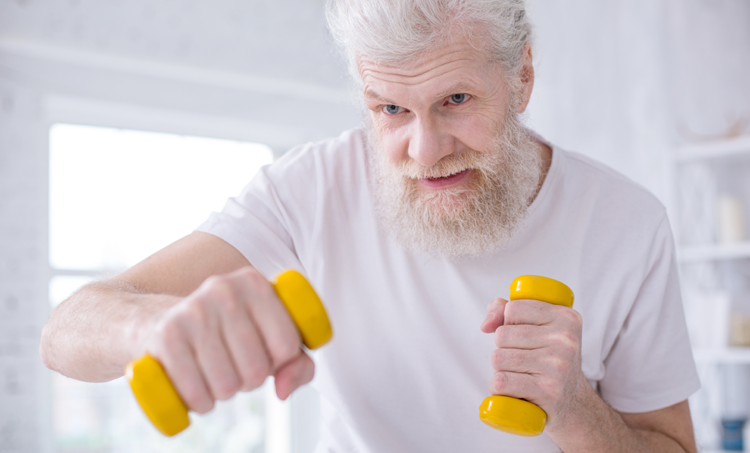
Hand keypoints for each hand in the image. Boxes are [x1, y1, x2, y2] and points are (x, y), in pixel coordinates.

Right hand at [144, 266, 313, 413]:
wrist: (155, 321)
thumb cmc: (225, 333)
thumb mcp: (267, 337)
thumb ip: (297, 363)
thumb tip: (283, 389)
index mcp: (255, 283)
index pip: (288, 345)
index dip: (279, 362)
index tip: (263, 353)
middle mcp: (225, 289)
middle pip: (258, 368)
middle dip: (250, 380)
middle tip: (235, 366)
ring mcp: (193, 310)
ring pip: (227, 385)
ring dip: (223, 393)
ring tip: (215, 374)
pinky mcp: (165, 336)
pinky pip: (196, 393)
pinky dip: (200, 403)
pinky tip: (197, 390)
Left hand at [480, 297, 585, 428]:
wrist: (574, 403)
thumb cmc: (548, 360)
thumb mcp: (537, 327)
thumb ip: (505, 311)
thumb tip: (486, 325)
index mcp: (565, 317)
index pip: (513, 308)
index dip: (508, 323)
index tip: (522, 336)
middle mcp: (565, 339)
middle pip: (502, 335)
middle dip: (503, 349)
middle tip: (523, 360)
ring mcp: (558, 366)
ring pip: (498, 358)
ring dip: (500, 369)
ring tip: (520, 374)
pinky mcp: (547, 391)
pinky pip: (501, 382)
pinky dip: (498, 388)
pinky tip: (514, 390)